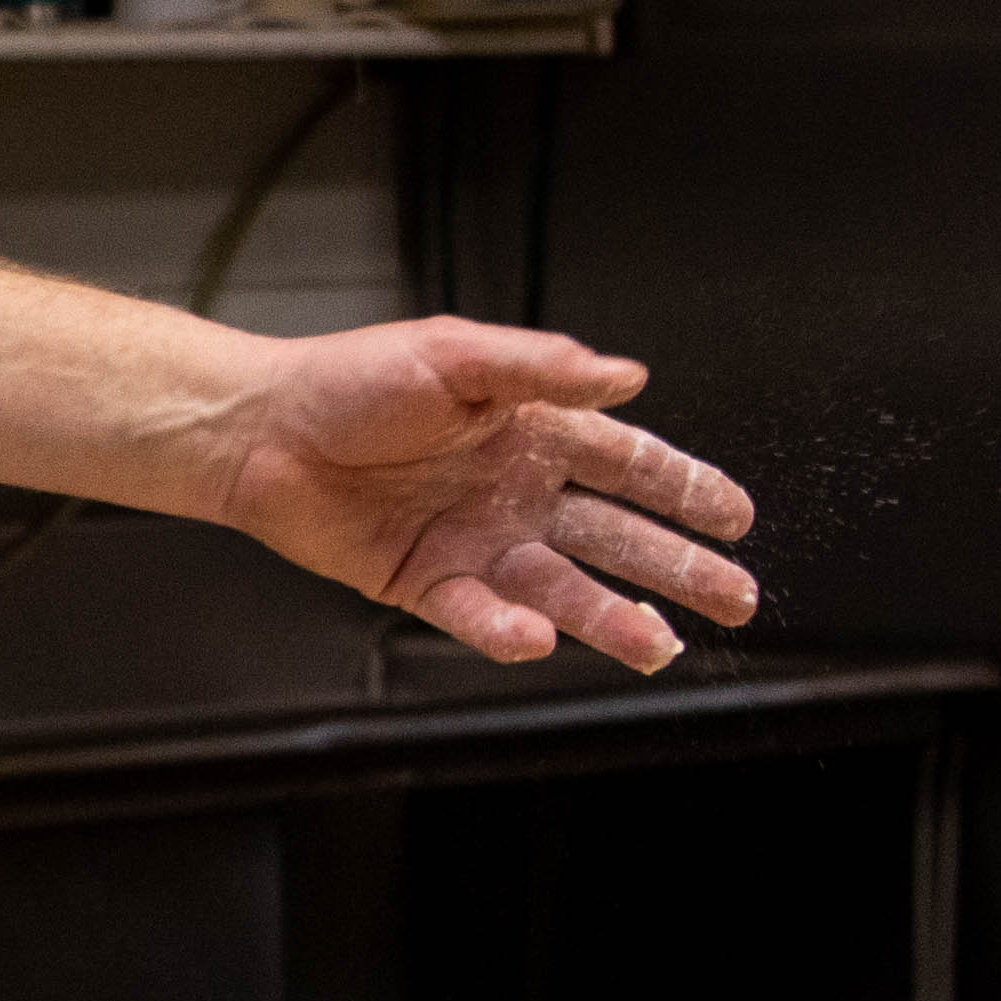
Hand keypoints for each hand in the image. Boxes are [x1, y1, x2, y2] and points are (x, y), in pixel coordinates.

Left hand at [205, 318, 758, 670]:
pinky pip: (479, 615)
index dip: (684, 489)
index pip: (628, 463)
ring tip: (661, 644)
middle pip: (614, 535)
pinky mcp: (426, 583)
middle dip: (678, 566)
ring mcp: (474, 541)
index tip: (737, 516)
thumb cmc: (349, 381)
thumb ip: (543, 367)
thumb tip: (628, 375)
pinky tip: (538, 635)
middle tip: (737, 598)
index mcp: (530, 431)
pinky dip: (509, 629)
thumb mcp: (454, 356)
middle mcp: (513, 492)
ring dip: (612, 617)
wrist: (263, 431)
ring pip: (561, 588)